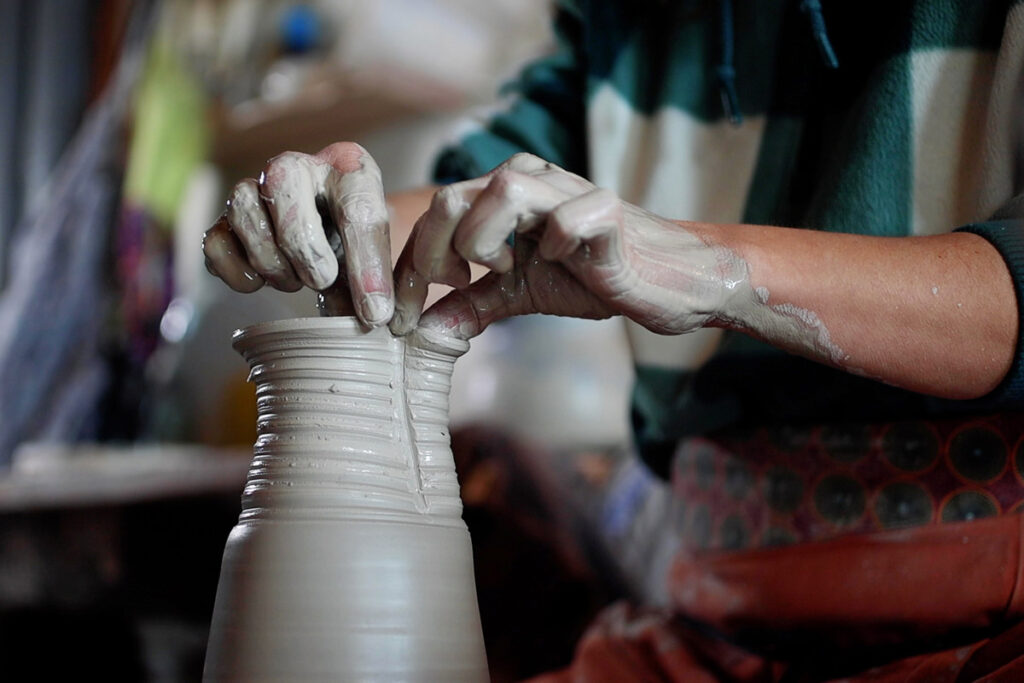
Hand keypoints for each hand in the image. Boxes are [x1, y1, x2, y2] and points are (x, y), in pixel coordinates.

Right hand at [202, 142, 393, 325]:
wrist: (328, 237)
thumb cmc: (354, 244)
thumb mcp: (376, 257)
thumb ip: (375, 283)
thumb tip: (370, 318)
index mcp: (348, 168)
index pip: (357, 208)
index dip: (366, 266)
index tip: (375, 312)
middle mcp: (298, 166)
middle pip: (282, 182)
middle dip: (305, 248)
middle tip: (322, 280)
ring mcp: (255, 188)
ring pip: (243, 208)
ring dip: (271, 260)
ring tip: (295, 280)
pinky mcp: (225, 220)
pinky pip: (215, 241)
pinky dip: (236, 271)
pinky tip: (259, 282)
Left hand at [390, 153, 747, 338]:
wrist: (663, 283)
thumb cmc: (593, 277)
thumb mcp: (519, 294)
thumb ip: (472, 304)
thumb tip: (423, 332)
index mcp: (503, 195)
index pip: (435, 214)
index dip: (409, 263)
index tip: (402, 312)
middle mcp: (530, 181)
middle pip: (452, 195)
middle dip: (432, 254)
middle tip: (449, 289)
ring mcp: (569, 190)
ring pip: (501, 190)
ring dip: (484, 240)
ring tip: (500, 269)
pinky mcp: (607, 211)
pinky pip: (566, 218)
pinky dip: (554, 246)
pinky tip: (559, 262)